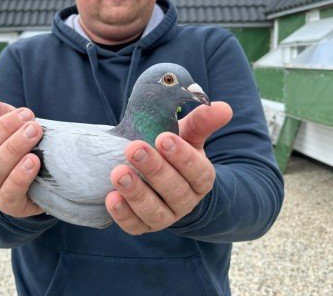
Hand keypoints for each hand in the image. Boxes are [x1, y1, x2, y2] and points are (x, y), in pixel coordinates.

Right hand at [0, 90, 44, 217]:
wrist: (49, 171)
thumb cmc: (21, 141)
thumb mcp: (7, 119)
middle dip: (1, 130)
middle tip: (26, 116)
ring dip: (14, 148)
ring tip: (35, 131)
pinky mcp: (11, 205)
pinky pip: (9, 193)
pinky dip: (20, 175)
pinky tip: (34, 161)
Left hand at [105, 102, 232, 234]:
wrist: (160, 178)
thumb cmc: (173, 150)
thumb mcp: (188, 135)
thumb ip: (201, 122)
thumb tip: (223, 107)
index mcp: (201, 178)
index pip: (198, 171)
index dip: (182, 156)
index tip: (163, 138)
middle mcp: (185, 201)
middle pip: (174, 190)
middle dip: (154, 169)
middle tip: (134, 149)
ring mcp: (164, 216)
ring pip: (154, 211)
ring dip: (136, 193)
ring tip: (118, 173)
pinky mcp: (143, 225)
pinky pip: (134, 225)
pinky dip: (122, 214)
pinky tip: (111, 198)